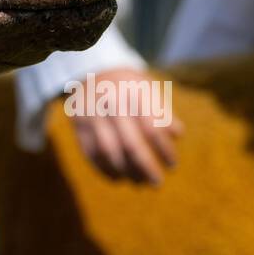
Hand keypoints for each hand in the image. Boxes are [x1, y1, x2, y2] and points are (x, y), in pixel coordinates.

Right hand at [69, 67, 183, 184]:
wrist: (92, 71)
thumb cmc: (129, 86)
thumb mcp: (149, 89)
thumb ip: (163, 111)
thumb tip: (177, 135)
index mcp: (132, 90)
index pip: (152, 128)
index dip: (164, 150)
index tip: (172, 165)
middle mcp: (109, 101)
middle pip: (130, 144)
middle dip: (146, 167)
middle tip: (157, 183)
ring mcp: (90, 112)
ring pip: (108, 152)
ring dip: (125, 172)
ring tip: (139, 182)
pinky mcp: (77, 123)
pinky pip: (90, 153)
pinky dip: (105, 169)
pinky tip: (118, 177)